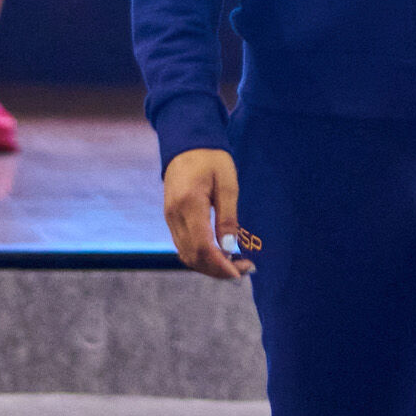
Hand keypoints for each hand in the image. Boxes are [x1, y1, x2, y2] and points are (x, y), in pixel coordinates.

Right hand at [162, 147, 252, 280]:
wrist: (186, 144)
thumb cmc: (211, 159)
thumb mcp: (227, 183)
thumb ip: (228, 217)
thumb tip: (230, 248)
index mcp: (189, 204)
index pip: (203, 247)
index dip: (221, 265)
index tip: (241, 271)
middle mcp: (174, 215)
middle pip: (194, 257)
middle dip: (218, 270)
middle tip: (245, 268)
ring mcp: (170, 218)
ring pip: (187, 255)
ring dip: (210, 266)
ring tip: (235, 265)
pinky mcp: (171, 219)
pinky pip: (184, 247)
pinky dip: (201, 257)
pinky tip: (220, 255)